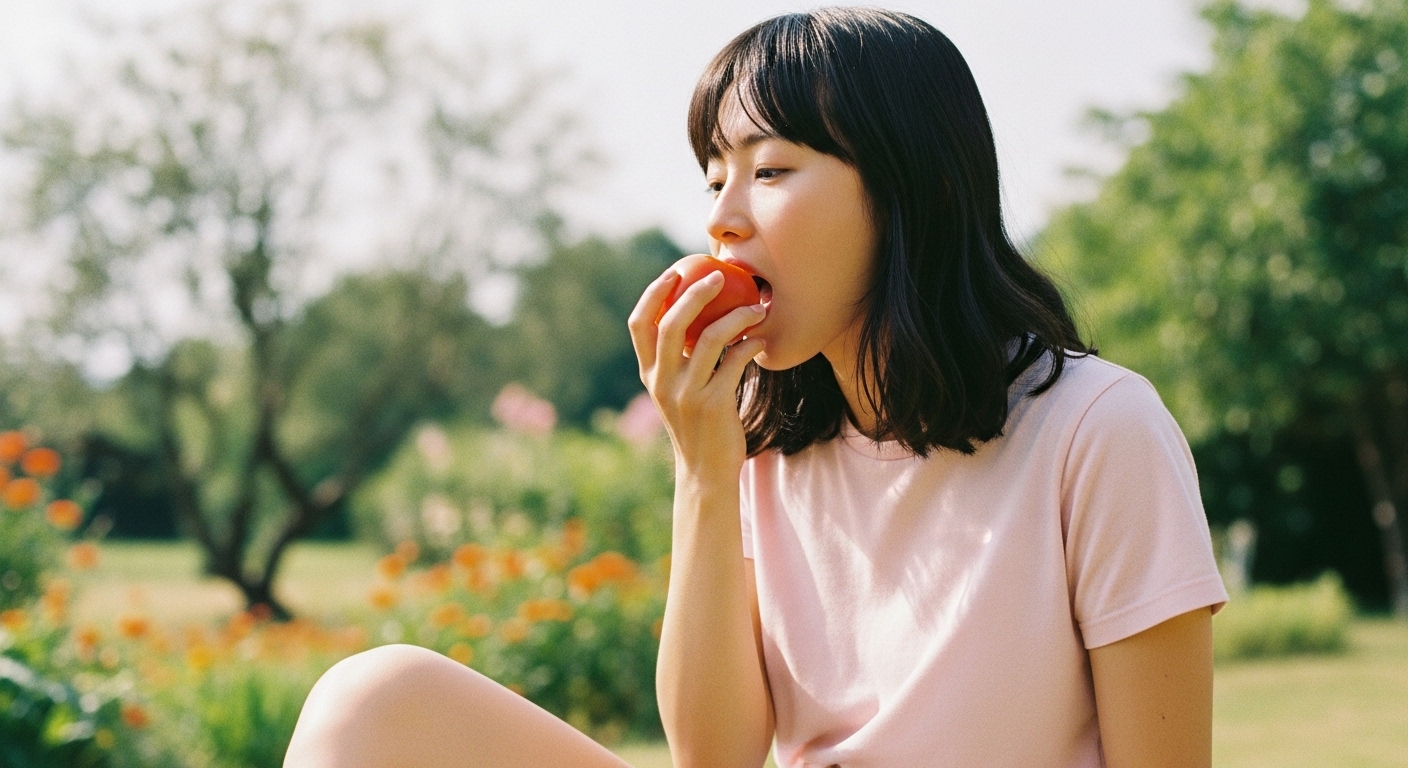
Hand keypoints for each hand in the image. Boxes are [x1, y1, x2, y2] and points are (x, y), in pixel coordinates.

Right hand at [628, 267, 765, 474]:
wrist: (705, 472)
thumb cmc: (697, 424)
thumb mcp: (676, 392)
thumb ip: (679, 360)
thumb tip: (698, 315)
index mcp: (649, 374)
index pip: (639, 324)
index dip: (654, 293)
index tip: (675, 272)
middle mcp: (662, 382)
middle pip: (672, 323)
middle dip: (695, 293)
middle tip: (720, 277)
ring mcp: (686, 394)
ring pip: (710, 339)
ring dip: (737, 316)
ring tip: (756, 308)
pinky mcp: (714, 405)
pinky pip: (735, 362)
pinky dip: (750, 345)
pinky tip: (760, 340)